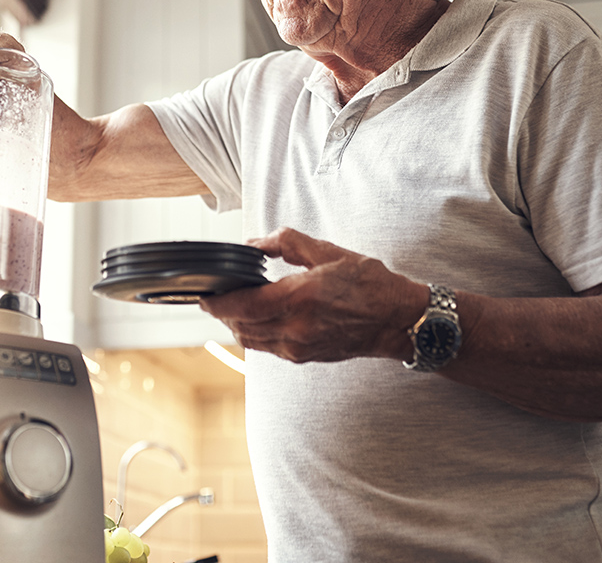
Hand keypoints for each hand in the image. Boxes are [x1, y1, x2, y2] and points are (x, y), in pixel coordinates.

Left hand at [199, 227, 423, 362]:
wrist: (398, 320)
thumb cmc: (370, 284)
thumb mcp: (329, 252)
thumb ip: (287, 243)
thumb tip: (255, 243)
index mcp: (301, 298)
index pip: (243, 306)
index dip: (217, 302)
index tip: (204, 293)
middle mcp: (296, 328)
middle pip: (241, 326)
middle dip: (222, 312)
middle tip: (215, 295)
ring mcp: (299, 347)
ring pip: (251, 340)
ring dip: (236, 324)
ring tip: (233, 305)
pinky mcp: (304, 357)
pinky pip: (267, 348)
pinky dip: (254, 333)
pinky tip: (258, 318)